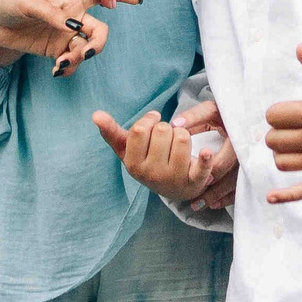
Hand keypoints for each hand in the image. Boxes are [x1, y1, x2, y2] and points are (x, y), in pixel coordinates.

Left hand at [0, 0, 106, 77]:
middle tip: (85, 54)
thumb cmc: (9, 4)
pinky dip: (68, 69)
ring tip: (60, 64)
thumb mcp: (27, 3)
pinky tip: (56, 70)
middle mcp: (74, 17)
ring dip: (78, 59)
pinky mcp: (56, 51)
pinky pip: (71, 63)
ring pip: (86, 50)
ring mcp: (66, 36)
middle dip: (98, 44)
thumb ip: (51, 13)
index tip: (135, 0)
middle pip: (99, 31)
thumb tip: (72, 26)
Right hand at [93, 108, 220, 204]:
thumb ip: (112, 133)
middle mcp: (151, 175)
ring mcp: (173, 179)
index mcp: (133, 165)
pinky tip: (206, 151)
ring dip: (183, 134)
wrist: (173, 187)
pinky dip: (205, 158)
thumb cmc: (149, 161)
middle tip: (166, 138)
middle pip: (162, 131)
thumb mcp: (129, 150)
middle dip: (166, 128)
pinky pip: (201, 167)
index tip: (154, 120)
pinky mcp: (194, 182)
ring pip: (181, 138)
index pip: (139, 130)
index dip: (149, 119)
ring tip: (179, 143)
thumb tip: (95, 114)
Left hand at [171, 95, 240, 209]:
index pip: (224, 161)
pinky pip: (239, 189)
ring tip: (198, 205)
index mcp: (237, 138)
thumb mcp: (212, 110)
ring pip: (235, 187)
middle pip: (231, 179)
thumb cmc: (226, 111)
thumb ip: (195, 116)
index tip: (195, 179)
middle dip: (213, 192)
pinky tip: (212, 205)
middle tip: (194, 202)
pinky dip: (226, 199)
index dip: (209, 170)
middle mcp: (245, 154)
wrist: (246, 114)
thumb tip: (175, 125)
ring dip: (217, 197)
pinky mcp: (249, 171)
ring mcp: (249, 164)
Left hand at [262, 45, 301, 202]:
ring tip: (295, 143)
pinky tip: (270, 197)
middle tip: (294, 125)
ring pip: (282, 163)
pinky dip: (287, 196)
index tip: (290, 109)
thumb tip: (300, 48)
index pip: (272, 117)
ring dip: (282, 153)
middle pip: (273, 141)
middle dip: (278, 131)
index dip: (277, 112)